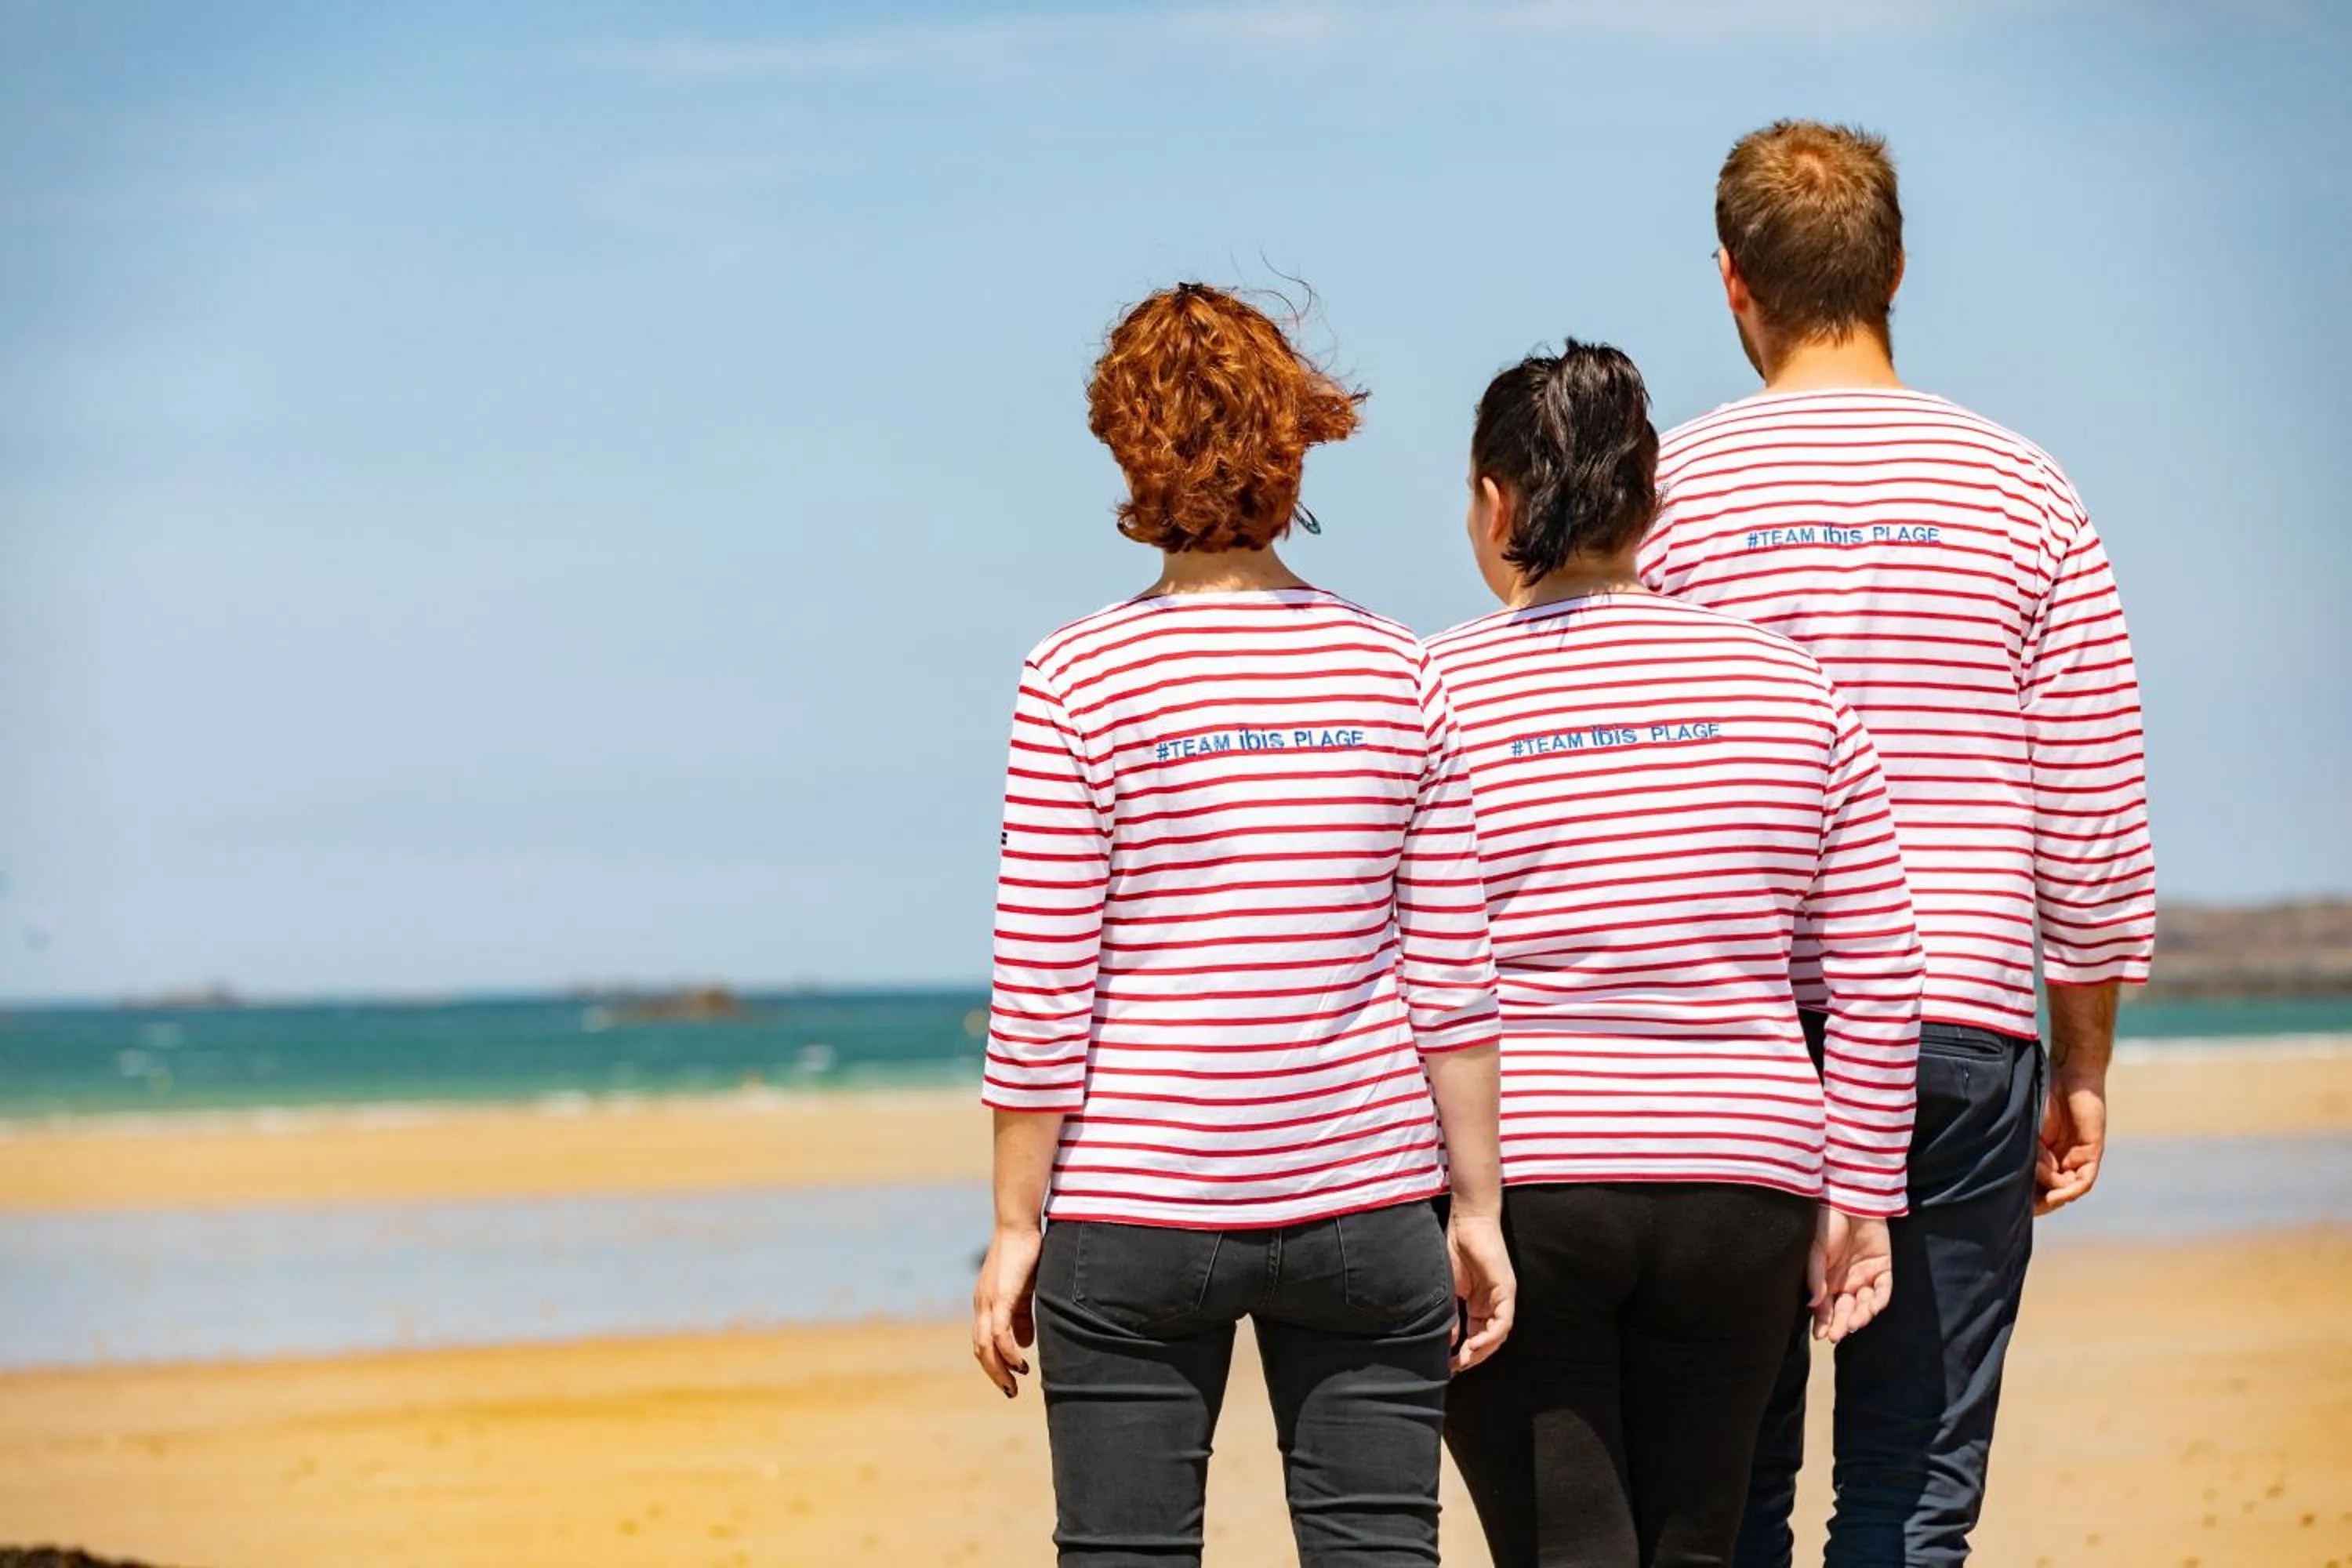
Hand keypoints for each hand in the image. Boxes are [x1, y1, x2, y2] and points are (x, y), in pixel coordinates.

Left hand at [971, 1225, 1041, 1397]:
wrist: (1019, 1225)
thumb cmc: (1024, 1253)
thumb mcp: (1024, 1291)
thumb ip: (1023, 1316)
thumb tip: (1025, 1344)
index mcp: (986, 1304)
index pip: (984, 1342)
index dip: (994, 1363)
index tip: (1010, 1380)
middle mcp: (982, 1306)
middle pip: (981, 1350)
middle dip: (995, 1374)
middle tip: (1010, 1391)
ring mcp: (988, 1302)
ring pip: (986, 1346)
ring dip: (999, 1369)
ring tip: (1015, 1383)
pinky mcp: (1000, 1297)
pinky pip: (999, 1333)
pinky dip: (1009, 1352)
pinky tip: (1021, 1363)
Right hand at [1446, 1210, 1515, 1371]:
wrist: (1467, 1221)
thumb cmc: (1455, 1247)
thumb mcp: (1448, 1289)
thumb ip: (1450, 1314)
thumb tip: (1447, 1341)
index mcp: (1479, 1304)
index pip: (1476, 1336)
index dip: (1464, 1352)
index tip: (1448, 1364)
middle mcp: (1493, 1304)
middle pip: (1489, 1339)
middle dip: (1473, 1357)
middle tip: (1455, 1368)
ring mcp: (1502, 1297)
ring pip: (1498, 1334)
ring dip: (1482, 1351)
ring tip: (1465, 1360)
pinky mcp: (1506, 1290)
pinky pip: (1504, 1320)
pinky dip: (1491, 1335)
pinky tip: (1475, 1344)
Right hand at [1809, 1208, 1892, 1342]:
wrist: (1848, 1198)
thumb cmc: (1825, 1221)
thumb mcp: (1814, 1249)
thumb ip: (1815, 1275)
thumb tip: (1813, 1304)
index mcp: (1824, 1278)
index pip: (1824, 1307)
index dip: (1823, 1321)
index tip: (1822, 1335)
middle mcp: (1844, 1281)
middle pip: (1844, 1310)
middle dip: (1842, 1323)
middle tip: (1839, 1333)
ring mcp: (1863, 1276)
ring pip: (1864, 1304)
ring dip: (1860, 1315)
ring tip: (1855, 1321)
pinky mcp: (1882, 1268)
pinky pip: (1883, 1290)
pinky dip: (1878, 1301)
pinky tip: (1871, 1307)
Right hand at [2036, 1067, 2106, 1215]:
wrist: (2066, 1074)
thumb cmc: (2041, 1097)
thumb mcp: (2028, 1134)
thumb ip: (2031, 1159)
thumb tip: (2031, 1186)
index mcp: (2043, 1156)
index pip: (2037, 1186)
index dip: (2026, 1199)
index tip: (2011, 1204)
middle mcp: (2061, 1161)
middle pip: (2053, 1194)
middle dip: (2042, 1204)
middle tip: (2029, 1208)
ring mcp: (2077, 1158)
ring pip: (2067, 1189)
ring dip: (2055, 1193)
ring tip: (2045, 1190)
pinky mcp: (2092, 1153)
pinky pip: (2085, 1180)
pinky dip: (2073, 1189)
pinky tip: (2062, 1190)